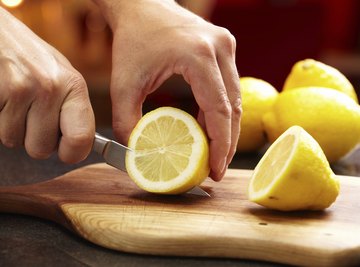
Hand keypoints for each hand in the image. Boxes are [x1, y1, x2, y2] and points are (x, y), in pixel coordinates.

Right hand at [0, 7, 94, 162]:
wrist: (1, 34)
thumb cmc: (34, 60)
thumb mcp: (63, 78)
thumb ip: (73, 111)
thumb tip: (81, 146)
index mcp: (75, 87)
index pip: (81, 140)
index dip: (71, 154)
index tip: (65, 151)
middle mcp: (51, 88)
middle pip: (42, 149)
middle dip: (35, 140)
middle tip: (32, 117)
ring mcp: (22, 89)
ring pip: (15, 141)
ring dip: (14, 129)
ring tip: (16, 103)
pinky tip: (4, 99)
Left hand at [95, 0, 240, 180]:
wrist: (141, 6)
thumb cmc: (133, 39)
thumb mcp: (124, 84)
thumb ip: (127, 122)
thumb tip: (137, 155)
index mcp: (199, 55)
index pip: (218, 109)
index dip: (220, 145)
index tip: (215, 170)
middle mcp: (220, 48)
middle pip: (233, 107)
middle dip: (226, 143)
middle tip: (216, 169)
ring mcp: (225, 46)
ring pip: (235, 98)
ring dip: (225, 129)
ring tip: (213, 154)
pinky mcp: (223, 48)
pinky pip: (228, 87)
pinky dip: (220, 111)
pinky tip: (207, 129)